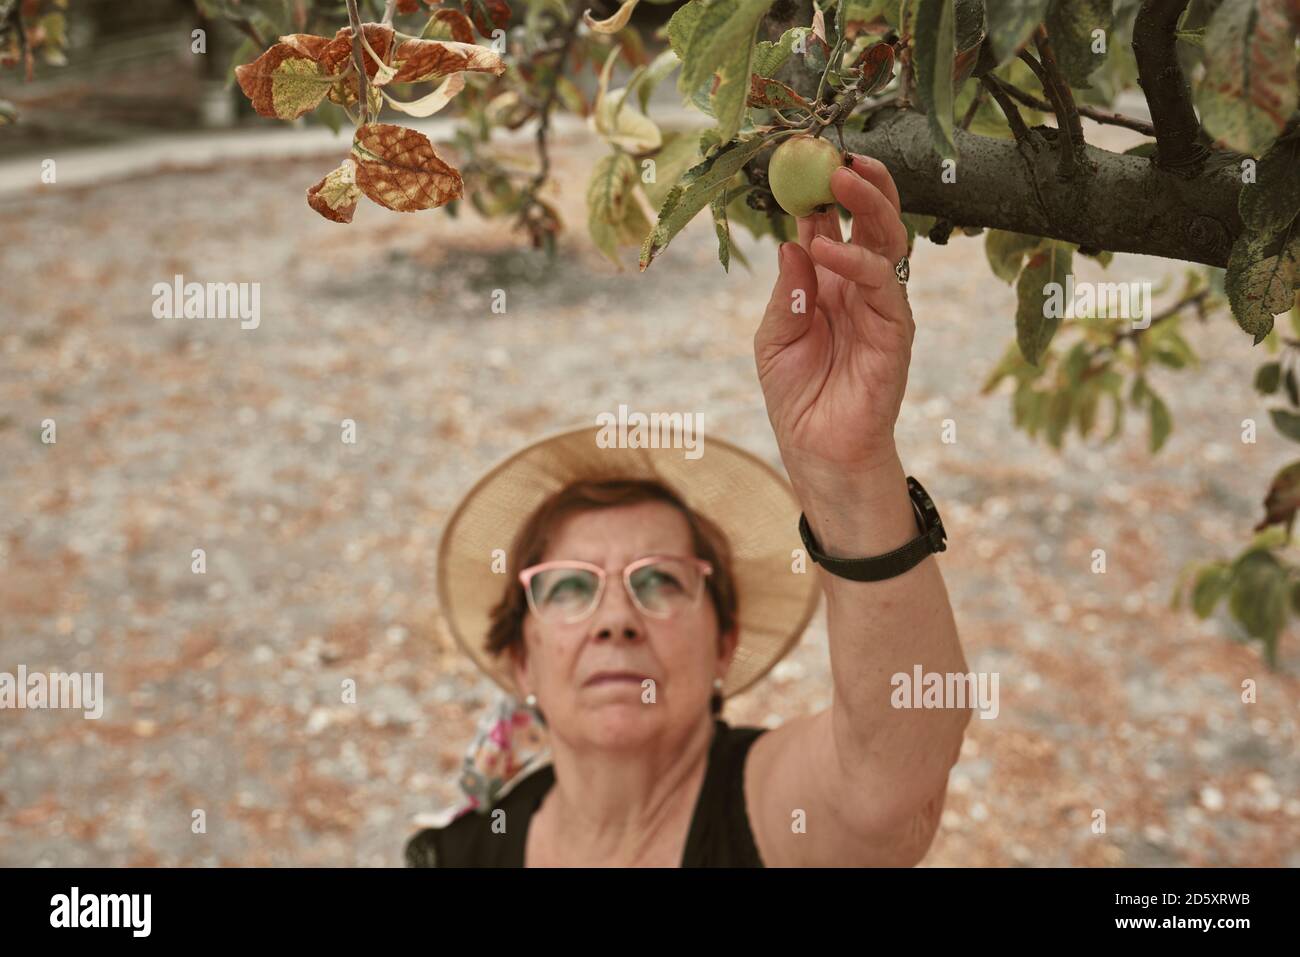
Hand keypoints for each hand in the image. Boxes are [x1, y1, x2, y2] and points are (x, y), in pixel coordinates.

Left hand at [755, 152, 914, 505]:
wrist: (817, 449)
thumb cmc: (796, 395)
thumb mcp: (774, 338)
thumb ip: (787, 291)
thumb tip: (791, 243)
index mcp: (829, 281)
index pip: (833, 224)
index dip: (823, 191)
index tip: (807, 157)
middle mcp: (859, 286)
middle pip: (872, 221)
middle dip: (862, 184)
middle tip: (839, 156)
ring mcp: (881, 306)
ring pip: (889, 241)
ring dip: (869, 206)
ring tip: (843, 178)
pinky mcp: (895, 330)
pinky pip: (884, 284)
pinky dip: (857, 262)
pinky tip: (827, 249)